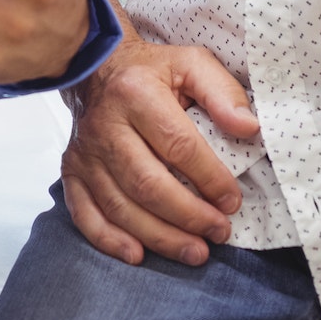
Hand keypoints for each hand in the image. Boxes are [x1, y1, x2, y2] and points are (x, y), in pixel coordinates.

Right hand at [61, 38, 259, 264]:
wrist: (97, 67)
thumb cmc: (151, 71)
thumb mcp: (192, 64)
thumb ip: (223, 93)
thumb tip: (248, 127)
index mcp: (136, 93)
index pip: (178, 145)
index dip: (209, 178)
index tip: (232, 201)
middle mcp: (105, 125)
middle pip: (147, 183)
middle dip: (188, 216)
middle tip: (219, 232)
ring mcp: (85, 152)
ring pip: (120, 206)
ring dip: (160, 237)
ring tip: (196, 252)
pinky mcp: (72, 171)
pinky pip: (85, 213)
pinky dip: (109, 240)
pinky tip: (138, 254)